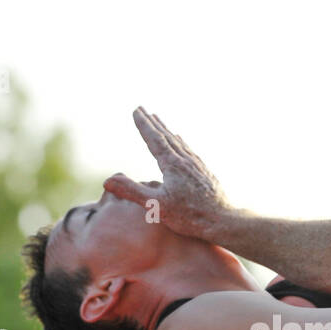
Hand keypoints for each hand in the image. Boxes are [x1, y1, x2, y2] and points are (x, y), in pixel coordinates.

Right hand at [103, 107, 229, 239]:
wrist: (223, 221)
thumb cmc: (190, 216)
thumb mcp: (155, 205)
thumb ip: (131, 191)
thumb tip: (107, 180)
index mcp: (172, 164)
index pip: (154, 139)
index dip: (143, 125)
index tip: (136, 111)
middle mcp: (185, 160)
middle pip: (166, 136)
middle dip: (152, 122)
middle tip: (142, 108)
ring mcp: (196, 165)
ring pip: (178, 142)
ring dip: (165, 130)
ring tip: (158, 120)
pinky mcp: (204, 172)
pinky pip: (188, 150)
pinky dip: (179, 141)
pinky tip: (180, 142)